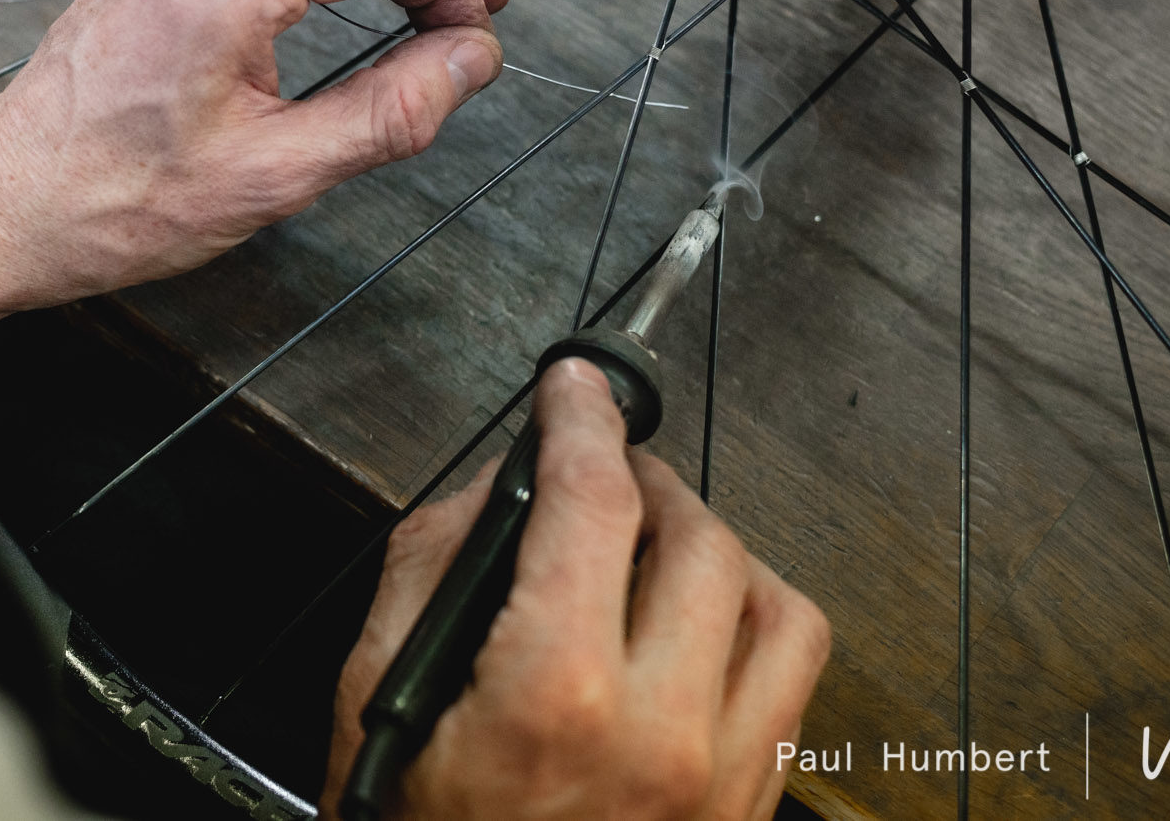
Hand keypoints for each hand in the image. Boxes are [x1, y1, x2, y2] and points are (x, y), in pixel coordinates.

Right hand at [324, 359, 830, 820]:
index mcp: (556, 698)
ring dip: (720, 553)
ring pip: (780, 605)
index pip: (595, 502)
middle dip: (647, 482)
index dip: (582, 420)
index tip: (574, 392)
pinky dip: (751, 631)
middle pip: (703, 538)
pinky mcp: (746, 816)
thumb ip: (429, 571)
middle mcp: (662, 737)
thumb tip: (491, 490)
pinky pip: (792, 688)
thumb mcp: (377, 703)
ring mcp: (720, 784)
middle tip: (600, 473)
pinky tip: (690, 632)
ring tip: (657, 549)